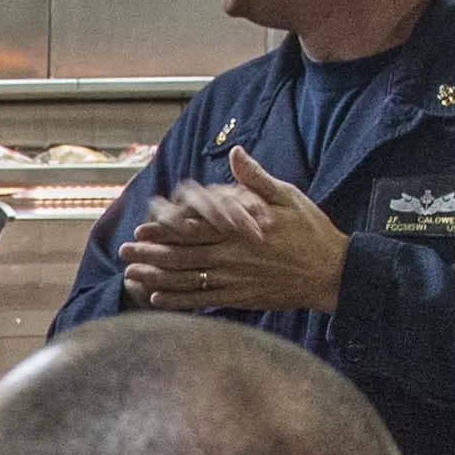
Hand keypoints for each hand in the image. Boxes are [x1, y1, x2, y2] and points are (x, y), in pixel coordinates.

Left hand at [120, 150, 347, 315]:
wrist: (331, 272)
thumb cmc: (311, 230)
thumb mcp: (287, 196)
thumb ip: (255, 178)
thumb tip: (236, 153)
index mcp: (239, 229)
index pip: (193, 228)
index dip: (164, 230)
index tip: (140, 229)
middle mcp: (231, 256)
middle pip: (181, 255)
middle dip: (149, 254)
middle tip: (123, 252)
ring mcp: (234, 280)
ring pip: (186, 280)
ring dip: (155, 278)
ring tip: (130, 275)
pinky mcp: (239, 298)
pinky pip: (202, 301)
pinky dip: (178, 301)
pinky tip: (155, 300)